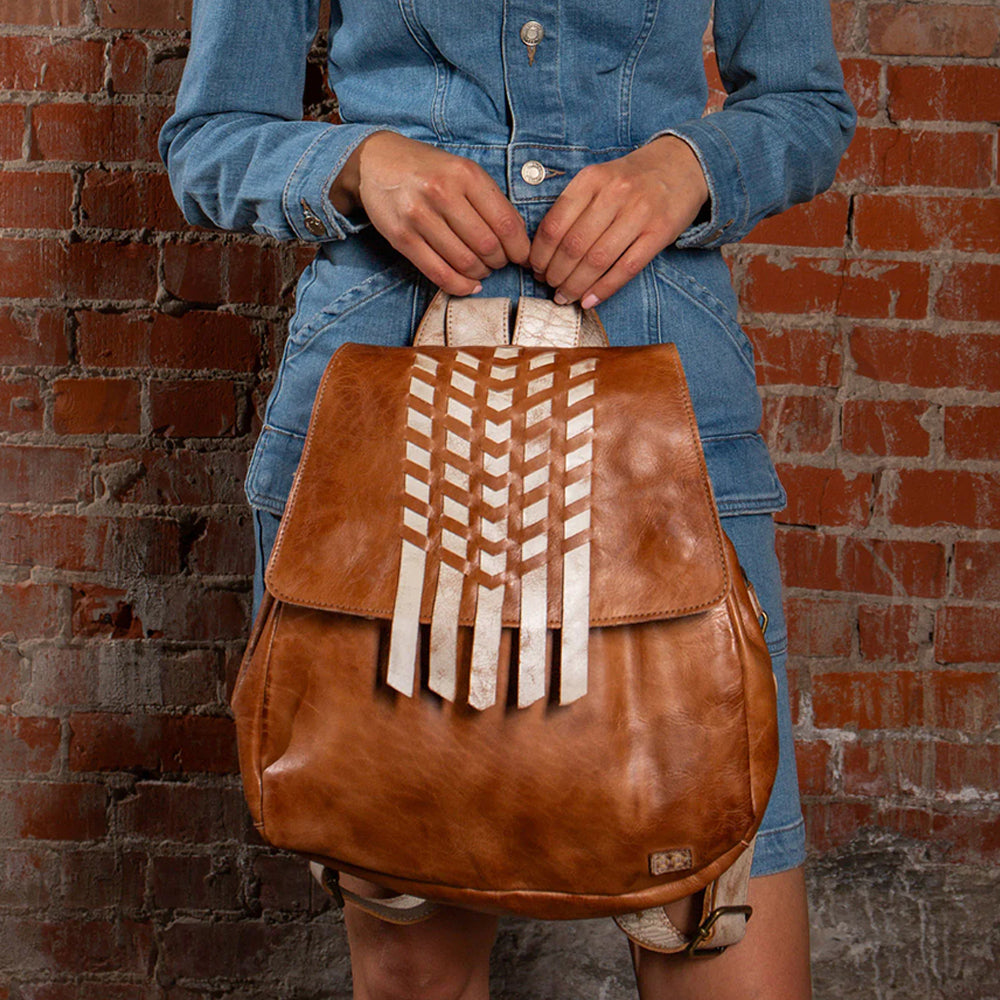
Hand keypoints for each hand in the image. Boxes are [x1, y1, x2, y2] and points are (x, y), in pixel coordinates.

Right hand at [331, 132, 529, 295]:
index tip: (521, 256)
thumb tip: (517, 242)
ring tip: (481, 270)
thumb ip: (489, 201)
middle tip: (498, 262)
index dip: (519, 248)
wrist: (376, 162)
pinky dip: (459, 286)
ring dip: (480, 274)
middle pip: (487, 246)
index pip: (505, 222)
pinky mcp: (402, 237)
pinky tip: (468, 284)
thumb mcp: (462, 171)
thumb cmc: (428, 170)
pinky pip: (438, 273)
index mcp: (464, 174)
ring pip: (465, 262)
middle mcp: (441, 193)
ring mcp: (418, 216)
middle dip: (499, 262)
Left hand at [527, 136, 709, 307]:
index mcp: (592, 179)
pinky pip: (626, 268)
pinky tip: (590, 300)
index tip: (536, 269)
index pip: (555, 224)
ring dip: (576, 285)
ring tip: (565, 296)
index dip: (541, 254)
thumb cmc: (631, 179)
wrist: (682, 164)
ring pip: (598, 260)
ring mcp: (640, 213)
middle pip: (574, 246)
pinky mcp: (660, 232)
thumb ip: (573, 207)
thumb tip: (544, 251)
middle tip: (550, 286)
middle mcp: (615, 193)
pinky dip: (604, 289)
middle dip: (556, 273)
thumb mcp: (599, 179)